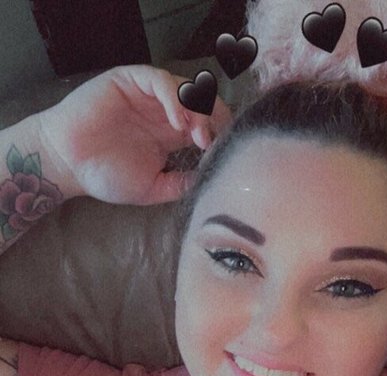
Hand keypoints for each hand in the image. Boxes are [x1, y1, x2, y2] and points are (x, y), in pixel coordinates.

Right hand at [38, 65, 232, 204]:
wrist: (69, 164)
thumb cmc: (106, 176)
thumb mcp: (151, 188)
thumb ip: (178, 185)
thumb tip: (207, 182)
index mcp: (171, 135)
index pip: (206, 126)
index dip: (218, 136)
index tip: (223, 154)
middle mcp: (163, 112)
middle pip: (201, 104)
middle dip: (212, 121)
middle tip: (210, 143)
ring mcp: (147, 94)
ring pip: (185, 90)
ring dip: (196, 110)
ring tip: (195, 134)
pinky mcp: (130, 81)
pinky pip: (160, 81)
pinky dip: (174, 98)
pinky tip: (176, 121)